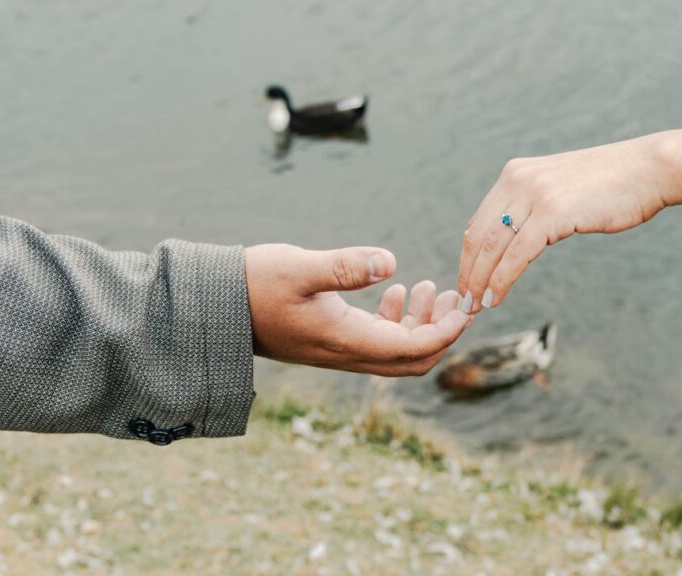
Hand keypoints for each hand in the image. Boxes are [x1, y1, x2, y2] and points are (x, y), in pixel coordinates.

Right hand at [246, 243, 471, 375]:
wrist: (215, 306)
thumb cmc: (254, 283)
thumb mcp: (300, 267)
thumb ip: (345, 266)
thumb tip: (392, 261)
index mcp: (345, 341)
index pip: (411, 349)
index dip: (446, 332)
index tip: (466, 306)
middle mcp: (345, 353)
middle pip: (411, 360)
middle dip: (442, 332)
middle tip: (458, 298)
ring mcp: (337, 350)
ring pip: (395, 351)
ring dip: (421, 324)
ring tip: (432, 287)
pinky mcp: (330, 340)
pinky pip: (376, 341)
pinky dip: (396, 320)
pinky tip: (398, 290)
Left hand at [458, 138, 669, 312]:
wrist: (648, 170)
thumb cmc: (612, 185)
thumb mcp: (560, 189)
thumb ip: (533, 206)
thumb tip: (514, 234)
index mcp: (516, 173)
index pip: (479, 222)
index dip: (469, 257)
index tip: (467, 283)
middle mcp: (518, 180)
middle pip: (478, 236)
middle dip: (468, 273)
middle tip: (464, 302)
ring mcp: (533, 194)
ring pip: (492, 247)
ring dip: (480, 282)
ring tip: (476, 306)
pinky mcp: (551, 212)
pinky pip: (516, 255)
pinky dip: (501, 281)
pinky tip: (496, 298)